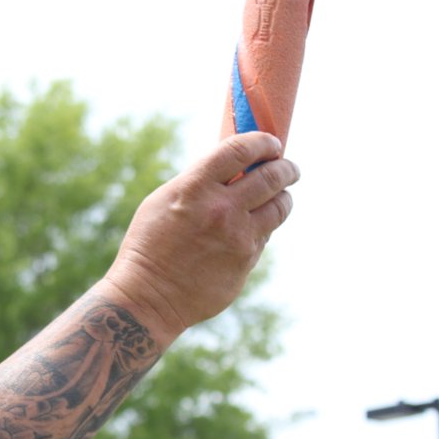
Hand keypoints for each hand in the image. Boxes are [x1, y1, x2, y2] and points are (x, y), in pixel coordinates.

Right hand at [101, 131, 297, 338]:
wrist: (149, 296)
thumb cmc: (149, 246)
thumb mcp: (164, 201)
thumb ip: (198, 182)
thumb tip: (233, 170)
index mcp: (194, 187)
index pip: (240, 149)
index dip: (262, 141)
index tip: (271, 143)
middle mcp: (221, 208)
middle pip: (272, 176)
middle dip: (286, 167)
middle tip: (289, 167)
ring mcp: (238, 235)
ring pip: (280, 206)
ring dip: (284, 196)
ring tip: (282, 195)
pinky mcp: (246, 260)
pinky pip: (266, 234)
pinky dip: (265, 225)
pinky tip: (255, 226)